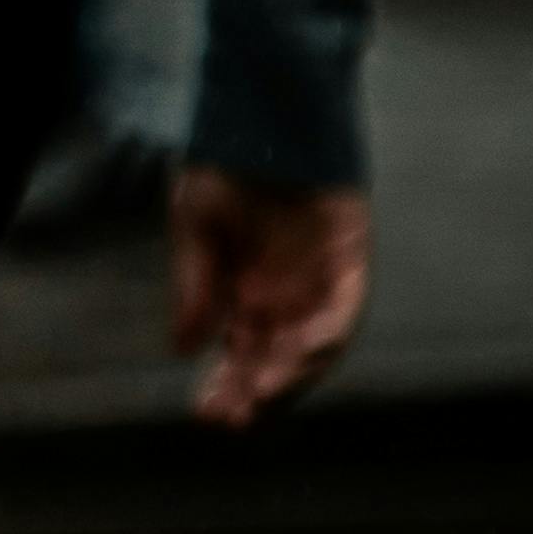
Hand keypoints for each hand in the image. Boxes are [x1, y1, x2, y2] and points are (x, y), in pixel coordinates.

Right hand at [167, 164, 372, 427]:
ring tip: (262, 394)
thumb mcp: (196, 228)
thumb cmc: (227, 168)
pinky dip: (326, 334)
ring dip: (290, 374)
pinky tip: (303, 352)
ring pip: (311, 348)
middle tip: (232, 419)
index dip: (226, 388)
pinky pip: (344, 311)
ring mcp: (318, 284)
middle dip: (255, 393)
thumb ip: (195, 286)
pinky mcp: (350, 262)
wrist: (266, 114)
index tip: (206, 413)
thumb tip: (182, 350)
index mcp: (245, 298)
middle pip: (275, 362)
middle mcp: (284, 300)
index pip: (240, 358)